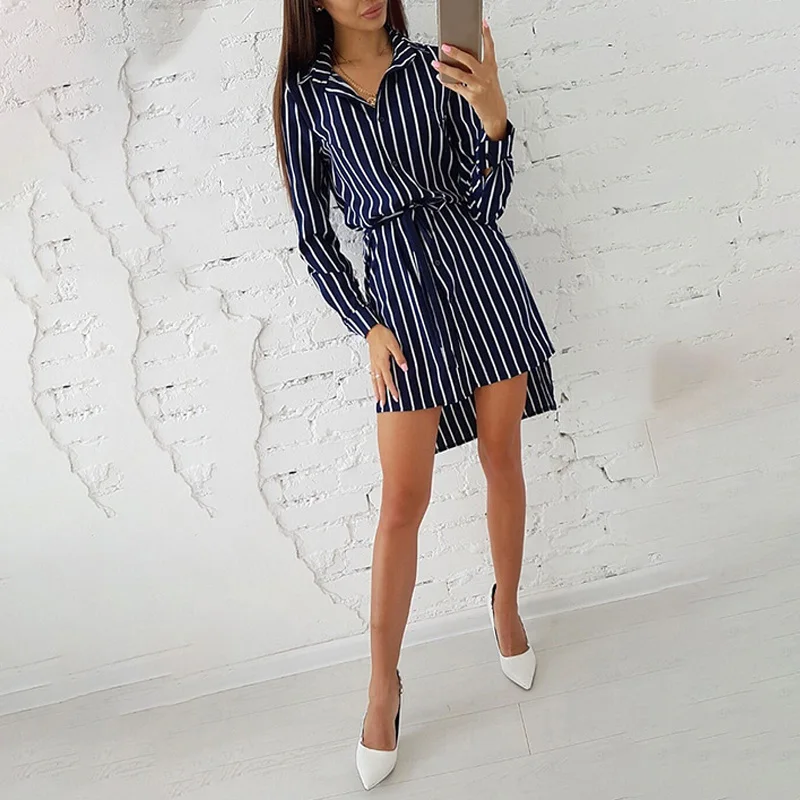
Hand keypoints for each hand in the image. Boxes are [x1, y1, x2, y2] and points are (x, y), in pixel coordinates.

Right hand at [365, 324, 407, 404]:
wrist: (372, 330)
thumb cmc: (383, 335)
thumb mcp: (394, 344)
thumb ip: (399, 357)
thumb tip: (405, 368)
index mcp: (382, 362)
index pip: (388, 379)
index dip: (392, 389)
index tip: (396, 398)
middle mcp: (376, 365)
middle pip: (379, 383)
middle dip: (382, 395)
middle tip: (384, 405)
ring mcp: (373, 364)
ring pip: (374, 381)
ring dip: (376, 391)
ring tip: (378, 400)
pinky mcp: (372, 362)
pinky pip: (372, 376)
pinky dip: (373, 384)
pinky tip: (374, 387)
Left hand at [433, 18, 507, 139]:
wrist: (495, 114)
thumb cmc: (491, 94)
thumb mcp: (490, 77)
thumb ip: (479, 67)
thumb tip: (461, 59)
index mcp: (491, 67)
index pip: (489, 47)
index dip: (486, 35)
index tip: (483, 24)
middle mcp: (485, 75)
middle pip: (468, 59)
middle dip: (455, 52)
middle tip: (445, 46)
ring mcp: (478, 85)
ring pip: (459, 74)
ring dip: (445, 68)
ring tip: (435, 63)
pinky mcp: (471, 96)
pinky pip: (456, 87)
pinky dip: (447, 83)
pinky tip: (441, 78)